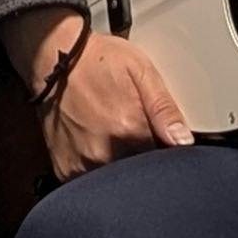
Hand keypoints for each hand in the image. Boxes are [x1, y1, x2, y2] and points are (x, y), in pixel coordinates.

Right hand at [0, 11, 188, 180]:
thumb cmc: (97, 60)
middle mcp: (104, 153)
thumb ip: (165, 109)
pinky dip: (96, 167)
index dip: (163, 149)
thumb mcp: (141, 72)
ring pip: (115, 179)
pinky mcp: (66, 169)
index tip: (156, 136)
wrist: (52, 57)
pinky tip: (94, 143)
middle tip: (129, 128)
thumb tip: (184, 141)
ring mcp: (82, 164)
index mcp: (129, 131)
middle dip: (141, 157)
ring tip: (109, 133)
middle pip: (138, 173)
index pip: (162, 161)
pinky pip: (90, 179)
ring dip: (118, 163)